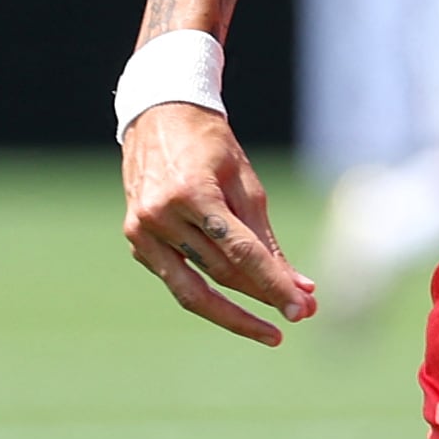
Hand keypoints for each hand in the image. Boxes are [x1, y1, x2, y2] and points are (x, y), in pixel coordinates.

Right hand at [121, 101, 317, 343]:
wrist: (159, 116)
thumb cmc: (210, 145)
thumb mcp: (246, 183)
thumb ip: (266, 239)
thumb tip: (297, 288)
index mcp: (193, 192)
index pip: (241, 252)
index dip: (273, 285)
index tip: (302, 310)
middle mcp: (161, 214)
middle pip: (221, 273)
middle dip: (263, 295)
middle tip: (302, 311)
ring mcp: (142, 230)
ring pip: (195, 287)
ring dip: (237, 307)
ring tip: (272, 322)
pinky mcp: (136, 240)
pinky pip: (177, 276)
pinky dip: (206, 288)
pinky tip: (235, 297)